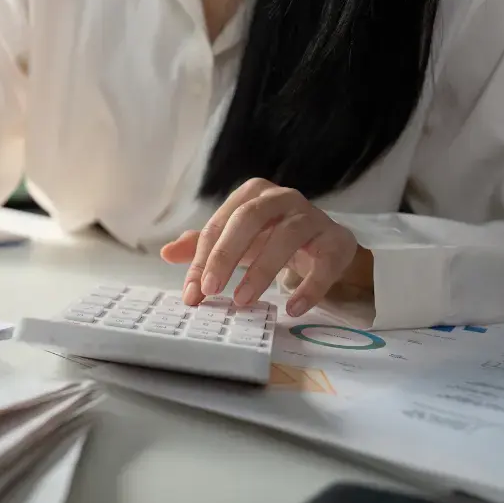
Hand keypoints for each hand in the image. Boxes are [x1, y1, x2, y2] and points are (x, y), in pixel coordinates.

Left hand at [159, 178, 370, 316]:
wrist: (324, 244)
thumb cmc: (272, 238)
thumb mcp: (236, 241)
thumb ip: (202, 246)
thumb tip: (166, 252)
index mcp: (252, 194)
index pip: (219, 225)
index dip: (202, 259)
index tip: (192, 292)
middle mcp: (282, 198)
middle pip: (249, 219)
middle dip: (225, 255)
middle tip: (210, 289)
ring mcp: (312, 217)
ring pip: (286, 236)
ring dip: (261, 271)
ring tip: (242, 301)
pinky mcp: (337, 240)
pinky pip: (324, 262)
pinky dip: (309, 286)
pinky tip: (292, 307)